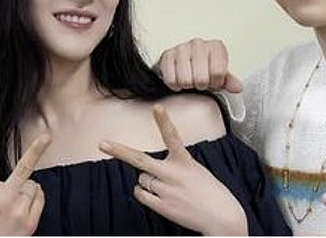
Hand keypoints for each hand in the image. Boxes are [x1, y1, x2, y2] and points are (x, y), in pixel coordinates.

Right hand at [0, 128, 50, 235]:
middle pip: (24, 168)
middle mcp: (5, 200)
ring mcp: (20, 210)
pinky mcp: (31, 221)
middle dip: (36, 150)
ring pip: (33, 184)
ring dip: (26, 189)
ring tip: (14, 204)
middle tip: (47, 136)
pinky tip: (23, 208)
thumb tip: (0, 184)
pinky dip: (34, 198)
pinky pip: (40, 197)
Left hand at [99, 105, 247, 235]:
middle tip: (103, 143)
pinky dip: (145, 194)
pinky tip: (159, 196)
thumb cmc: (212, 193)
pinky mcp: (162, 206)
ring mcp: (166, 190)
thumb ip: (175, 167)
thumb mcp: (197, 171)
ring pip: (142, 180)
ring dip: (149, 182)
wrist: (222, 218)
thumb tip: (151, 172)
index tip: (157, 107)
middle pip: (139, 159)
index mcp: (185, 161)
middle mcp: (172, 173)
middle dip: (119, 151)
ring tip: (167, 188)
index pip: (172, 136)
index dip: (163, 120)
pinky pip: (141, 195)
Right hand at [158, 38, 242, 92]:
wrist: (181, 63)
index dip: (216, 83)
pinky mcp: (167, 55)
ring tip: (190, 80)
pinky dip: (175, 85)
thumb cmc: (203, 68)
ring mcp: (182, 48)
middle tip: (200, 82)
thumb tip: (238, 87)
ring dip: (188, 85)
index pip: (218, 72)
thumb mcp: (219, 75)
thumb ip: (229, 81)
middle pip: (202, 78)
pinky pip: (171, 79)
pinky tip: (179, 80)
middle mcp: (199, 43)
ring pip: (186, 80)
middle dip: (201, 85)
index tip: (213, 81)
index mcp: (216, 46)